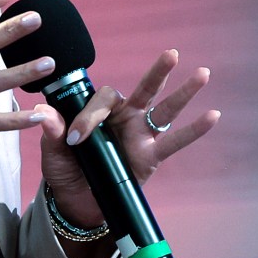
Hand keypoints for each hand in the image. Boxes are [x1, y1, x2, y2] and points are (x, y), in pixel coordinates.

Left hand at [40, 48, 219, 230]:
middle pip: (144, 89)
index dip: (90, 116)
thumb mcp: (53, 152)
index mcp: (100, 111)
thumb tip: (43, 111)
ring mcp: (141, 135)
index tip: (75, 138)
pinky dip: (195, 130)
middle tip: (172, 54)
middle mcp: (125, 117)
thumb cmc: (66, 171)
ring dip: (184, 92)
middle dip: (158, 72)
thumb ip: (54, 131)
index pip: (103, 100)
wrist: (78, 203)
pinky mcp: (152, 156)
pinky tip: (213, 115)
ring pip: (166, 109)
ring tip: (203, 73)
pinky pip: (176, 141)